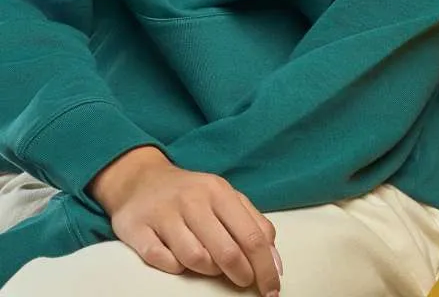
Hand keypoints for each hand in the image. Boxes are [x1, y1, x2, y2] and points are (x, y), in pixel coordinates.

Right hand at [89, 147, 281, 294]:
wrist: (141, 179)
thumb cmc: (192, 194)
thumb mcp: (225, 197)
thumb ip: (253, 223)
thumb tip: (274, 260)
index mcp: (219, 191)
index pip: (252, 236)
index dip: (265, 268)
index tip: (272, 289)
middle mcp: (192, 201)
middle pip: (227, 251)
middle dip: (241, 274)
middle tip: (244, 282)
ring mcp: (165, 215)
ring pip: (196, 259)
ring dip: (207, 271)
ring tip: (210, 265)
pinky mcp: (138, 230)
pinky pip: (162, 261)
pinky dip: (174, 267)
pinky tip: (178, 261)